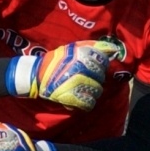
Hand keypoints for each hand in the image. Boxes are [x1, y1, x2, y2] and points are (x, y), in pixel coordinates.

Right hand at [7, 37, 126, 109]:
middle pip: (101, 77)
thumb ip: (92, 46)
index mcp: (82, 55)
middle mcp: (81, 69)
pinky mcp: (72, 98)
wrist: (36, 75)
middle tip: (85, 78)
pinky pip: (89, 104)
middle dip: (96, 78)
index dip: (100, 65)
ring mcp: (77, 84)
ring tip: (83, 89)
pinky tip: (81, 98)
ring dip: (92, 92)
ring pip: (97, 91)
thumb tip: (113, 49)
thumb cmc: (56, 60)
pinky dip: (86, 103)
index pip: (103, 61)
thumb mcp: (72, 48)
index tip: (93, 67)